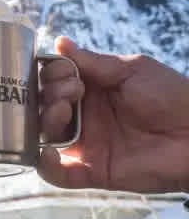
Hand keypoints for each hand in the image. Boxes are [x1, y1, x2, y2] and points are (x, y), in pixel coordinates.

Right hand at [38, 36, 188, 192]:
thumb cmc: (173, 96)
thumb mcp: (132, 70)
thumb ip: (93, 61)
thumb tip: (59, 42)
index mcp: (92, 90)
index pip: (55, 81)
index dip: (53, 75)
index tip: (67, 72)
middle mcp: (85, 117)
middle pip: (45, 107)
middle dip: (49, 95)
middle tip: (71, 92)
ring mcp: (87, 145)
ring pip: (46, 136)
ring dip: (45, 122)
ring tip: (62, 112)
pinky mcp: (93, 172)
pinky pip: (58, 175)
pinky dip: (45, 166)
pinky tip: (46, 152)